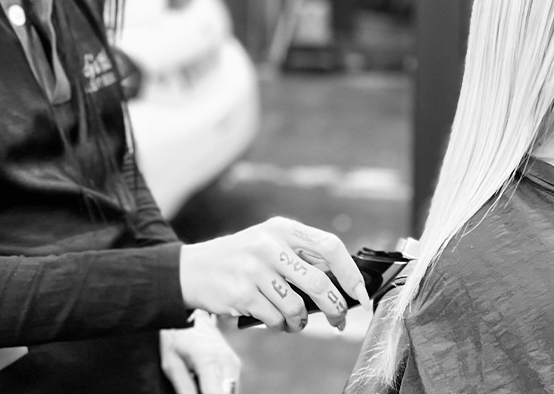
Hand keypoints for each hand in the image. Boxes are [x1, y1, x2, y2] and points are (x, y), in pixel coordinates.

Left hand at [160, 310, 240, 393]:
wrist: (188, 314)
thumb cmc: (177, 335)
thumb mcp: (171, 365)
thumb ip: (184, 390)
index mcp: (208, 362)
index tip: (197, 393)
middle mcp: (225, 362)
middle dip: (211, 393)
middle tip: (197, 388)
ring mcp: (232, 362)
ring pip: (231, 391)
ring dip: (216, 391)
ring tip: (200, 384)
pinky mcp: (235, 363)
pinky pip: (231, 384)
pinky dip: (220, 387)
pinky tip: (207, 382)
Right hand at [179, 217, 369, 332]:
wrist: (193, 269)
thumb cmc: (240, 259)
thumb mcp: (269, 243)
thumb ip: (300, 256)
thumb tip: (342, 284)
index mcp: (282, 229)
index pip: (329, 246)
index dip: (350, 272)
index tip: (360, 293)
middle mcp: (269, 244)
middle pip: (319, 282)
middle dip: (335, 308)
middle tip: (338, 320)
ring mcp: (254, 268)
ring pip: (297, 307)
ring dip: (301, 321)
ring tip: (294, 320)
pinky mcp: (242, 292)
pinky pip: (276, 318)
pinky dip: (279, 325)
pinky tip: (272, 318)